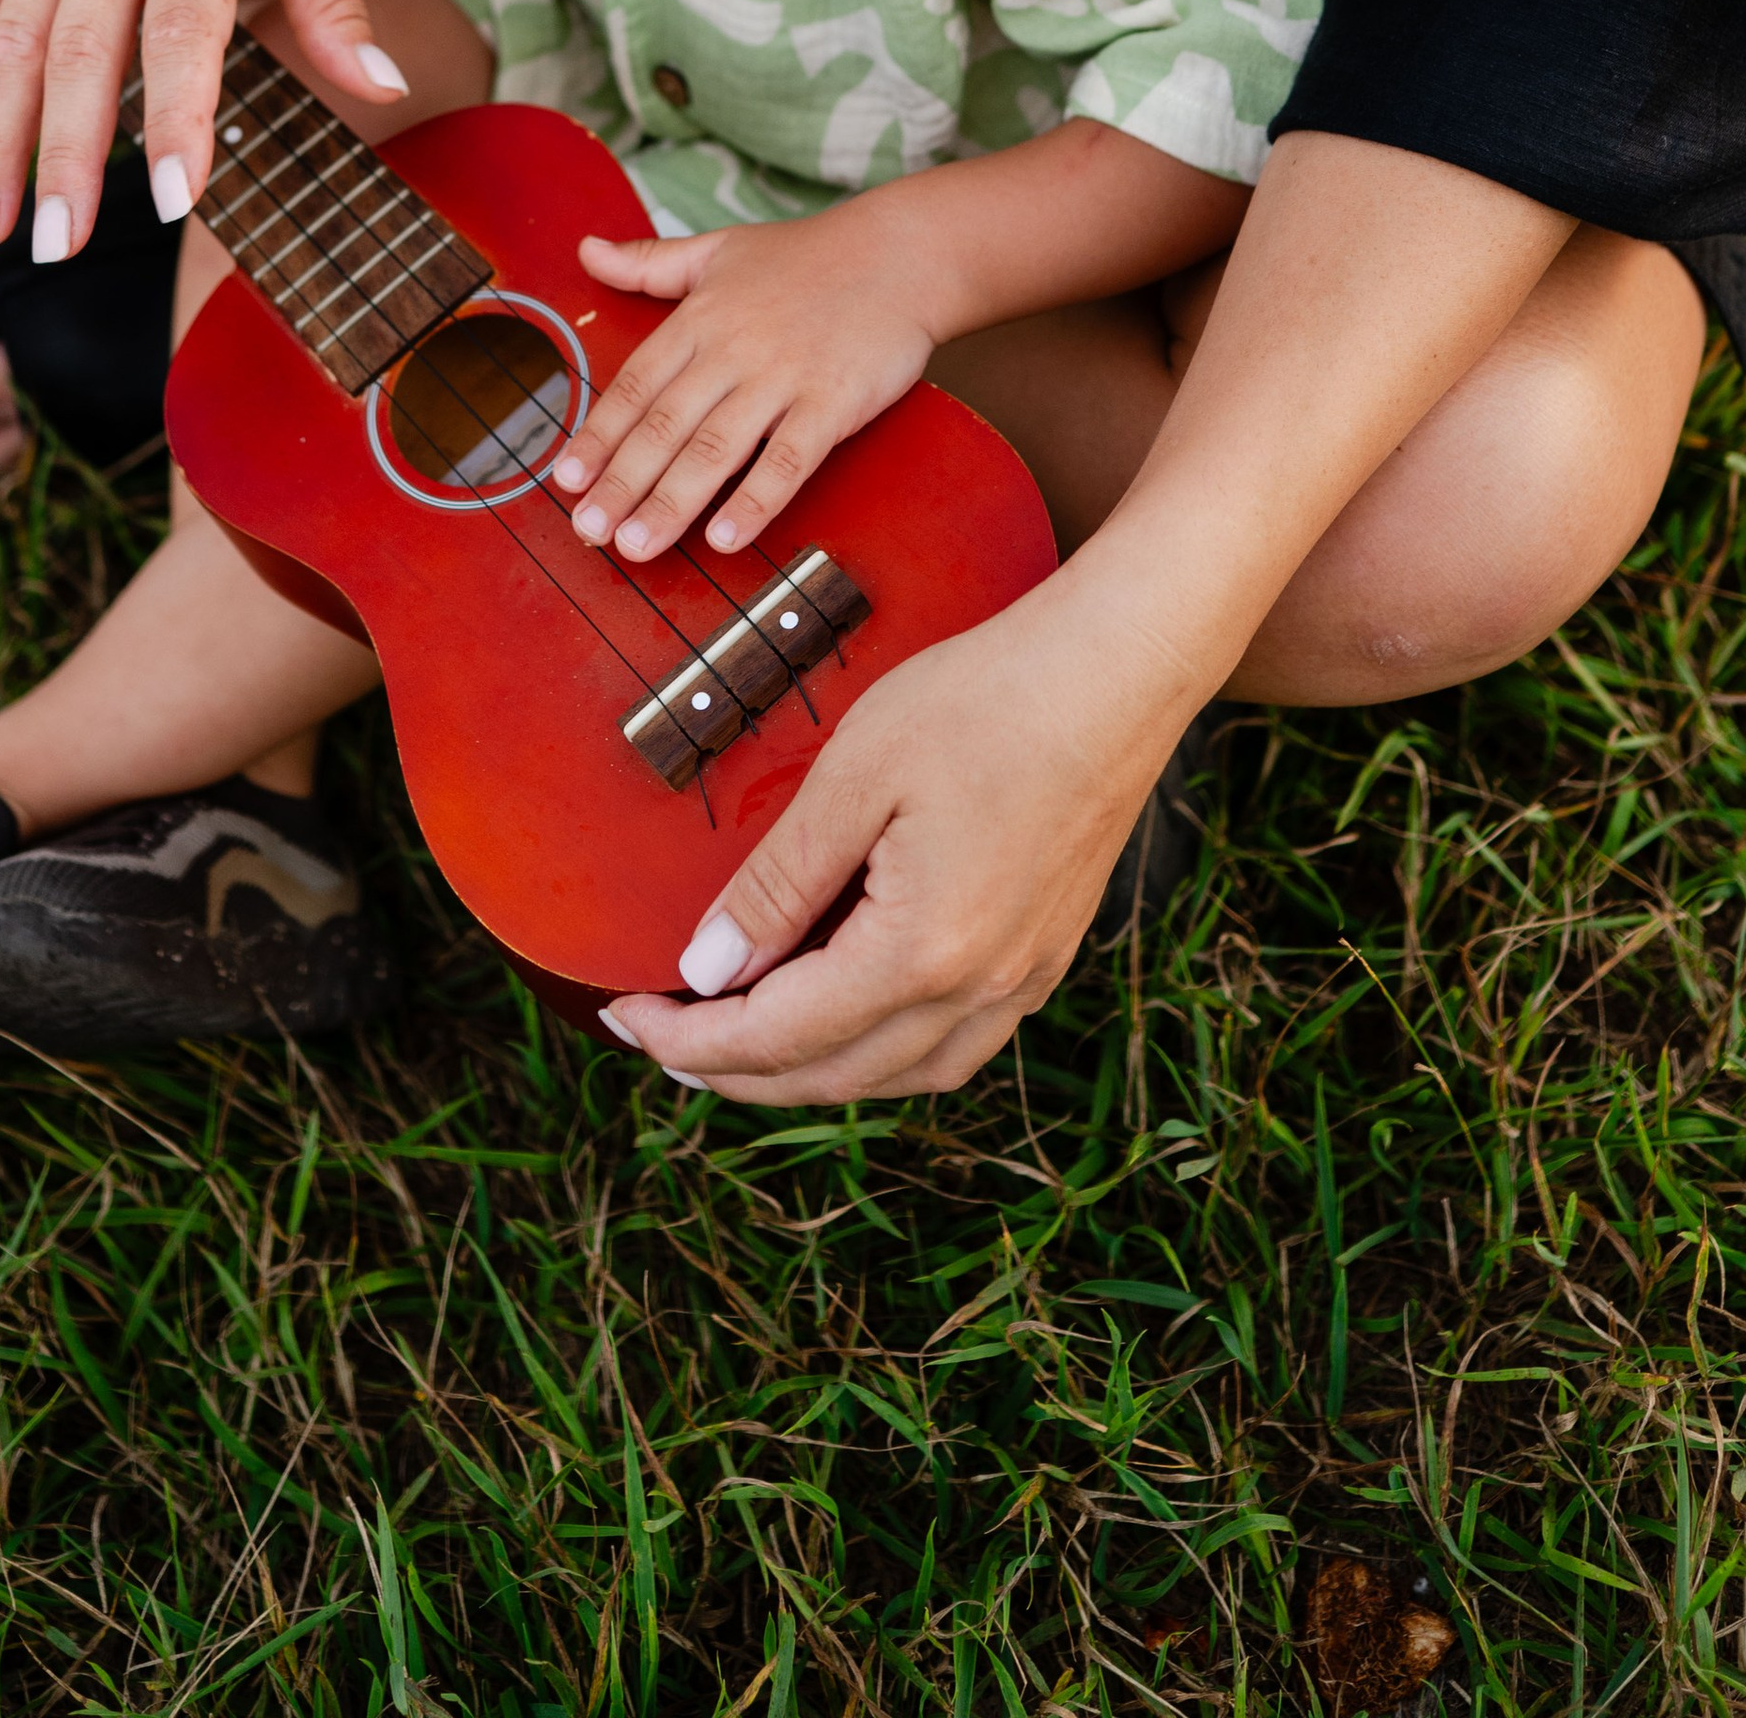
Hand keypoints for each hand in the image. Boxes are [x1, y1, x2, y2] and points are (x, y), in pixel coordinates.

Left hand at [556, 203, 934, 561]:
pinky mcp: (833, 402)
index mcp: (700, 318)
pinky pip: (789, 460)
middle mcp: (733, 350)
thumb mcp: (719, 249)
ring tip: (635, 546)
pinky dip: (756, 500)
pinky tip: (726, 538)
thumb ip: (649, 261)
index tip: (565, 479)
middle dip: (621, 483)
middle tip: (587, 531)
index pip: (635, 385)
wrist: (901, 253)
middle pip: (665, 425)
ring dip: (671, 502)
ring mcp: (783, 377)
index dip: (598, 435)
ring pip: (715, 448)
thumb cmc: (808, 255)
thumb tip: (587, 252)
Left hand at [600, 570, 1188, 1097]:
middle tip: (661, 1036)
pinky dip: (879, 1051)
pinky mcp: (1045, 955)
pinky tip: (845, 1011)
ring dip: (810, 1072)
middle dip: (735, 1071)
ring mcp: (1024, 980)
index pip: (779, 1036)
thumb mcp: (856, 775)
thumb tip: (707, 969)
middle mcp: (979, 991)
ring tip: (739, 1037)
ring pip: (897, 1077)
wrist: (1121, 668)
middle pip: (834, 1076)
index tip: (624, 1017)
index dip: (689, 1041)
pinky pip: (950, 1047)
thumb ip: (777, 883)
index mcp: (922, 953)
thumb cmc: (988, 699)